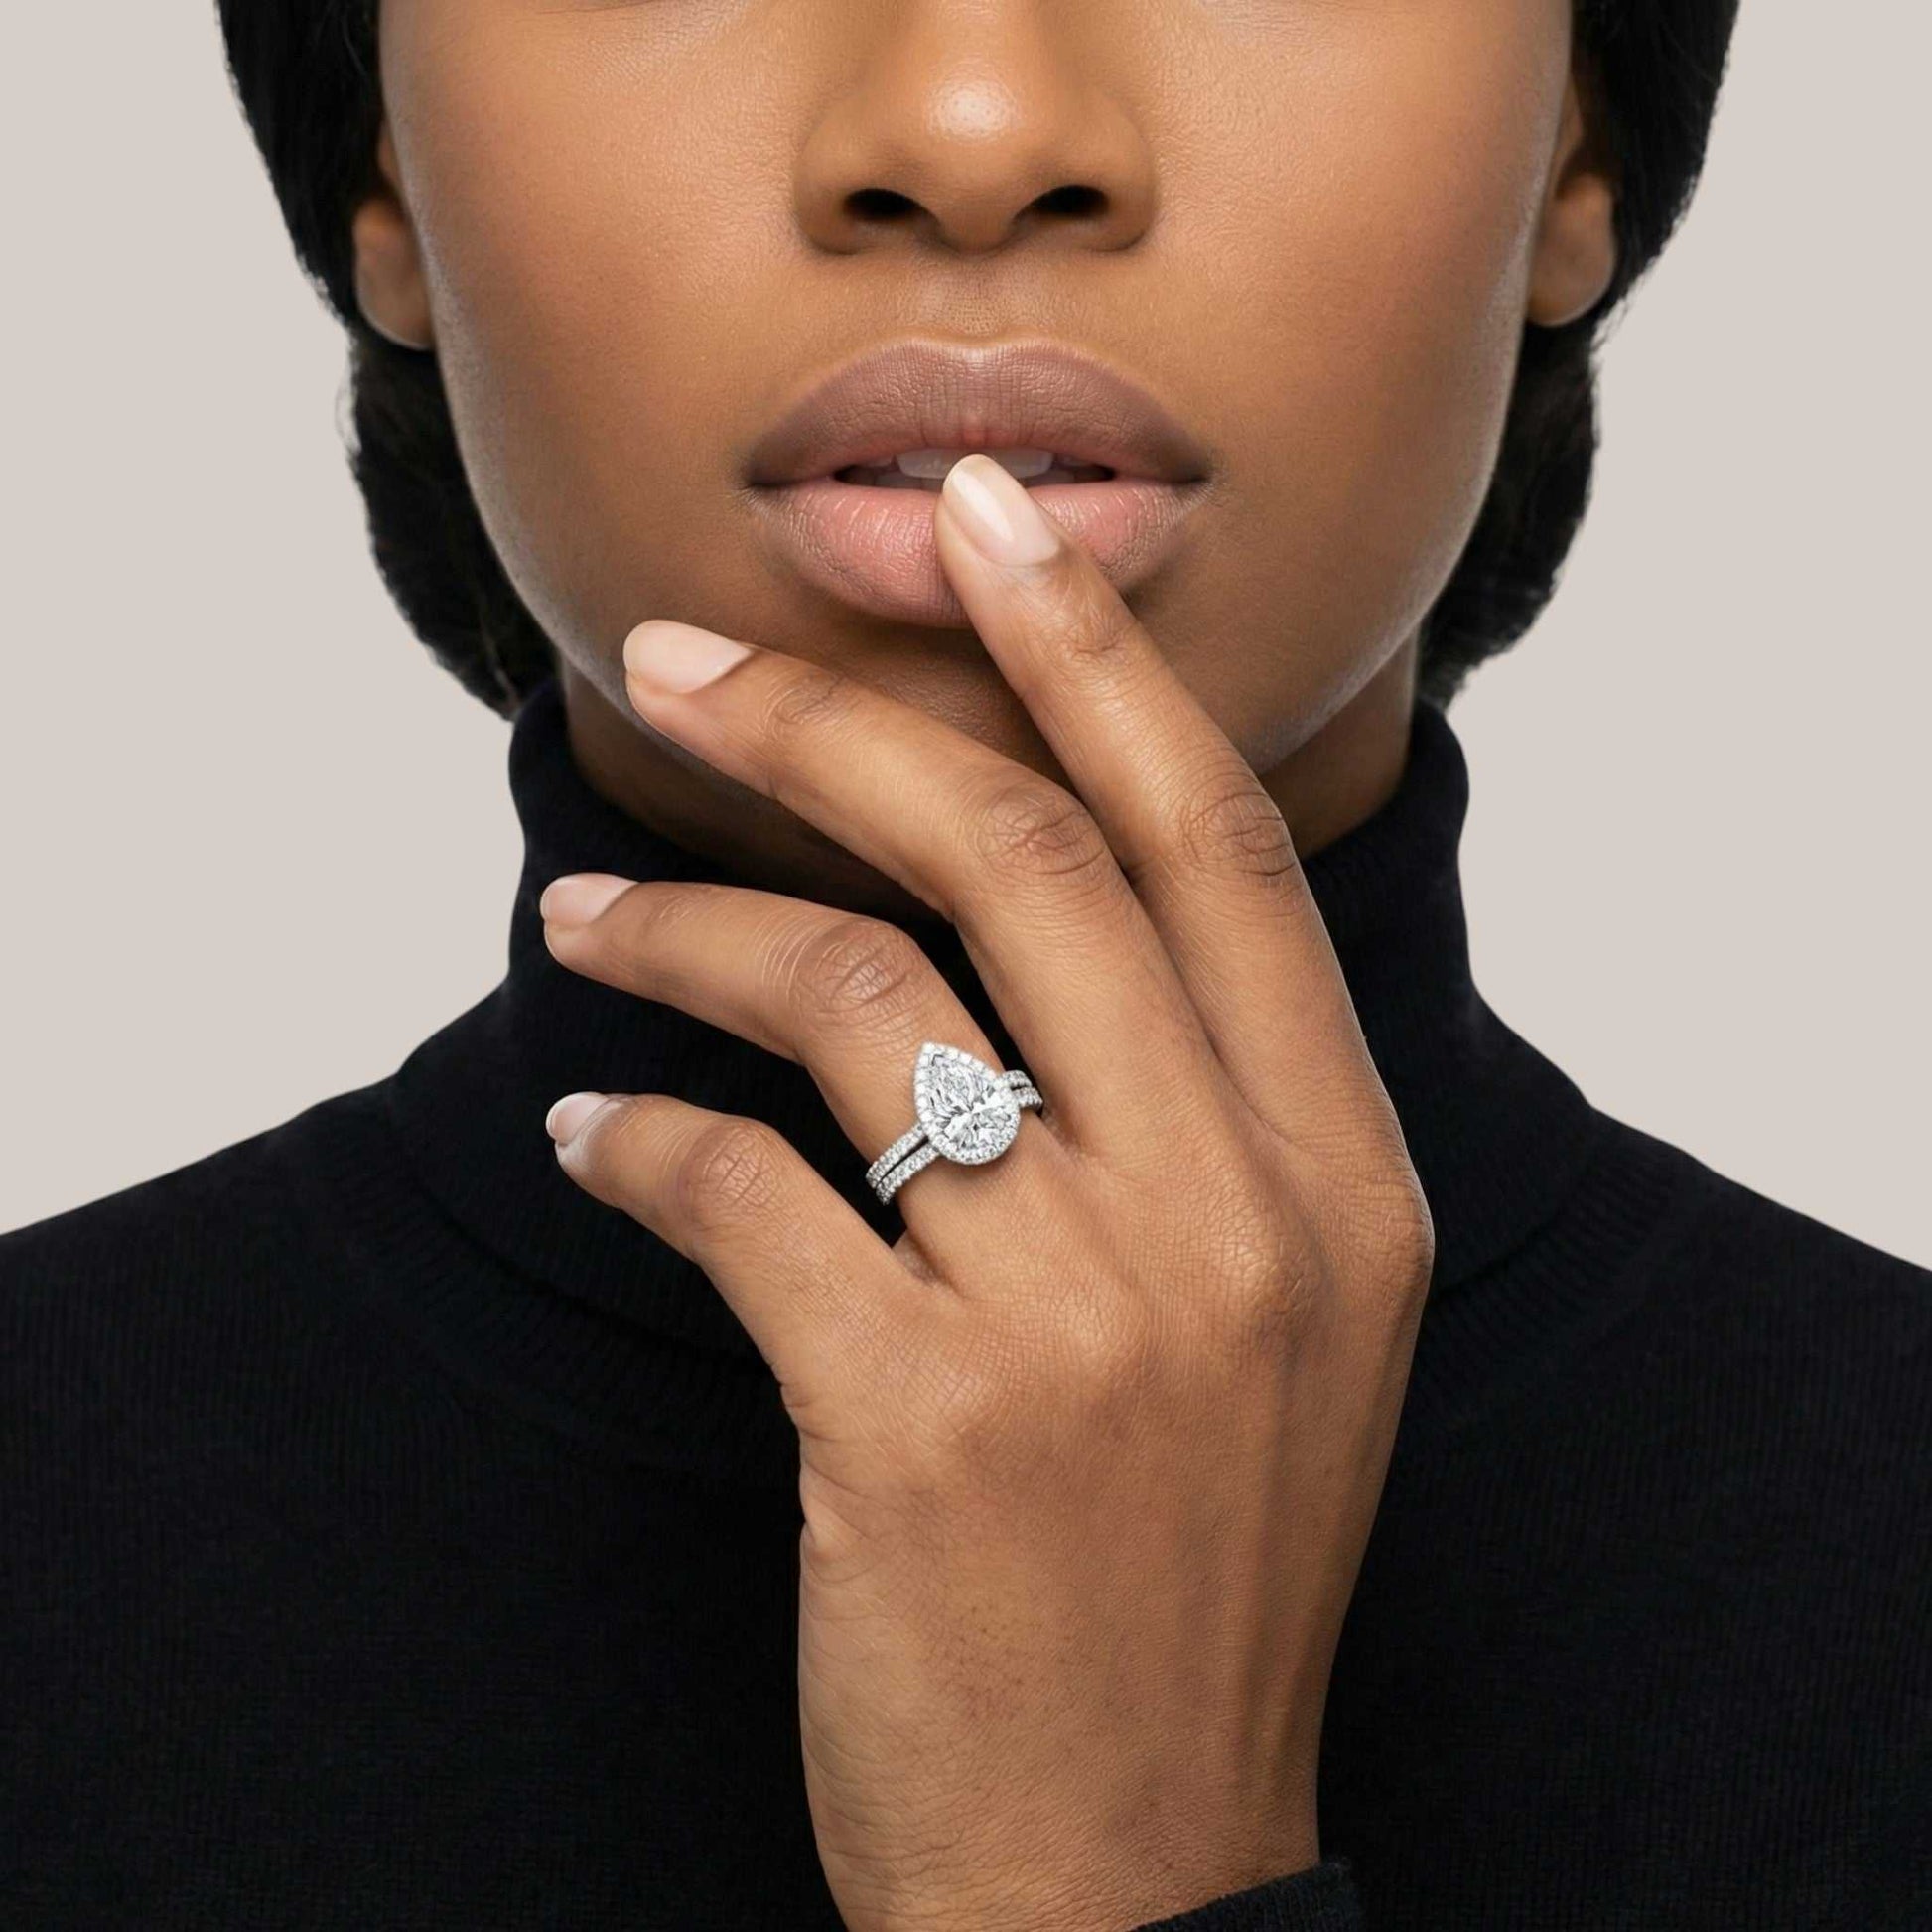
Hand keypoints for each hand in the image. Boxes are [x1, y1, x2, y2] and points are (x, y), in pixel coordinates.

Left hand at [539, 454, 1433, 1930]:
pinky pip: (738, 1193)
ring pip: (855, 1003)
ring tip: (577, 920)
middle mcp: (1240, 1216)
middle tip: (674, 668)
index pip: (1210, 842)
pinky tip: (591, 1131)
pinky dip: (636, 1137)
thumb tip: (1014, 920)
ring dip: (683, 933)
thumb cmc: (1186, 1569)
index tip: (979, 520)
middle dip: (829, 726)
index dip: (1089, 655)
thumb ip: (1199, 1117)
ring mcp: (1091, 1320)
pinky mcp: (920, 1424)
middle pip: (1019, 863)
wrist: (1133, 1867)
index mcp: (1343, 1175)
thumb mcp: (1276, 1324)